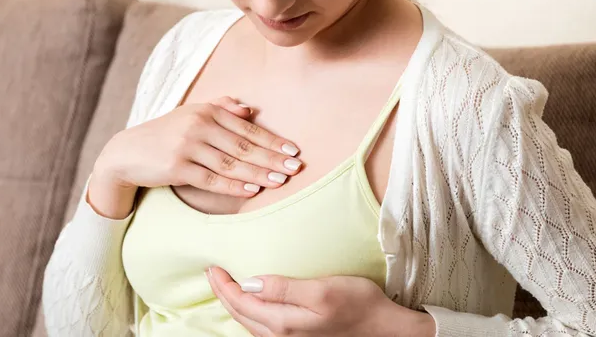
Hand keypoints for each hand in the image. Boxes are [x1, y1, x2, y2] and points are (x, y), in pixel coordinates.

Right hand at [92, 96, 302, 212]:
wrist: (127, 152)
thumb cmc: (166, 134)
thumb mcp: (191, 114)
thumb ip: (221, 108)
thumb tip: (249, 109)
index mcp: (206, 111)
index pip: (247, 128)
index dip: (272, 140)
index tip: (293, 151)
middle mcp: (198, 126)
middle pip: (243, 146)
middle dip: (272, 158)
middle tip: (295, 168)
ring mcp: (187, 147)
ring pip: (231, 164)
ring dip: (258, 174)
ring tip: (280, 181)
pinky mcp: (176, 168)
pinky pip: (211, 180)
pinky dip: (233, 186)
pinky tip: (252, 191)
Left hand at [206, 267, 435, 336]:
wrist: (384, 329)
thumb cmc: (358, 304)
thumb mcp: (322, 290)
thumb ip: (283, 288)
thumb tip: (249, 283)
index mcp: (283, 323)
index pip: (241, 303)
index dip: (223, 285)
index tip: (212, 266)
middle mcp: (281, 336)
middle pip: (241, 315)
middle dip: (223, 294)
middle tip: (212, 273)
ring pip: (249, 322)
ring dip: (234, 304)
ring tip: (225, 286)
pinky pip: (262, 326)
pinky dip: (249, 312)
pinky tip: (251, 303)